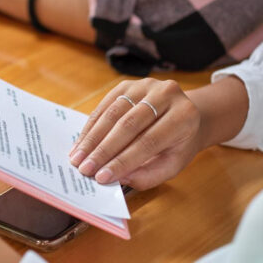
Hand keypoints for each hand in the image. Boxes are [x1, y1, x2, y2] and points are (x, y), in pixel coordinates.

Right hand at [69, 79, 204, 189]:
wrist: (185, 116)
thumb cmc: (178, 144)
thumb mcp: (172, 164)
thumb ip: (149, 174)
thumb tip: (118, 178)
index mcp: (184, 116)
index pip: (149, 141)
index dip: (123, 160)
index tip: (102, 177)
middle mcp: (166, 94)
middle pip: (129, 124)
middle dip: (104, 150)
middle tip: (85, 169)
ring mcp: (145, 85)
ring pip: (113, 113)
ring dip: (92, 138)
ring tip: (77, 159)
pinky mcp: (127, 85)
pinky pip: (104, 106)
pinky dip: (91, 127)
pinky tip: (81, 144)